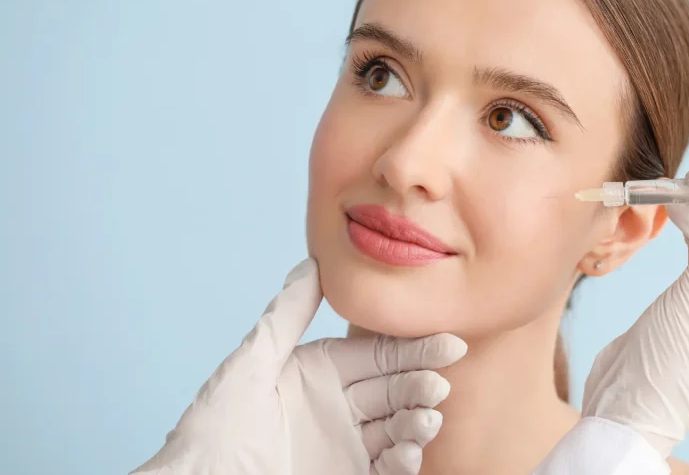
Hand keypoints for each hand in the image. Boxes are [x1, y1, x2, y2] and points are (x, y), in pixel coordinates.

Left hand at [132, 258, 466, 474]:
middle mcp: (337, 406)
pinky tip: (409, 453)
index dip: (413, 349)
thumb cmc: (213, 429)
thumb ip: (287, 315)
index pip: (377, 355)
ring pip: (397, 428)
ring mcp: (343, 445)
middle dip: (420, 385)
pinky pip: (386, 468)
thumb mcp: (250, 365)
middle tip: (438, 384)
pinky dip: (403, 461)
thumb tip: (314, 262)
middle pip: (394, 390)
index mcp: (319, 372)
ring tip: (425, 420)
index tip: (448, 341)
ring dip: (417, 423)